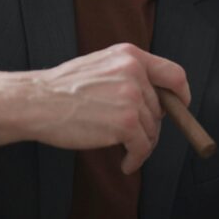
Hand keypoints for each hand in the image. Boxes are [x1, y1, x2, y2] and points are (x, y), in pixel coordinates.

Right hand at [0, 43, 189, 172]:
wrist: (36, 102)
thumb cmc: (62, 88)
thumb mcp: (100, 65)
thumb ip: (127, 74)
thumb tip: (156, 97)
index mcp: (130, 55)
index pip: (174, 74)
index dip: (181, 94)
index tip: (180, 107)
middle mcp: (134, 72)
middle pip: (160, 108)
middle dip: (149, 126)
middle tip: (132, 137)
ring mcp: (131, 97)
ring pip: (152, 130)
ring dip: (140, 145)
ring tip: (125, 151)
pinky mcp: (125, 123)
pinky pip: (143, 147)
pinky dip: (136, 159)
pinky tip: (125, 163)